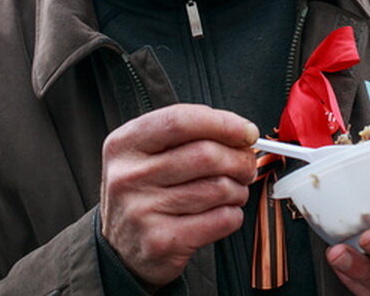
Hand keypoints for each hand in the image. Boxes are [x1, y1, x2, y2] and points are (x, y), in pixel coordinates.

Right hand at [100, 103, 258, 287]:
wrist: (121, 249)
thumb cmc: (146, 193)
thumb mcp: (147, 155)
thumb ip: (188, 137)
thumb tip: (242, 133)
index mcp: (125, 144)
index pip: (179, 121)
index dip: (222, 123)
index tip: (247, 132)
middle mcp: (129, 175)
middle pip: (205, 154)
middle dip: (239, 159)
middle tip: (246, 166)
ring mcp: (143, 210)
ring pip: (218, 188)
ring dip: (238, 189)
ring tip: (232, 192)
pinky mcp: (162, 241)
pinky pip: (221, 219)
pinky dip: (233, 214)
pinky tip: (222, 213)